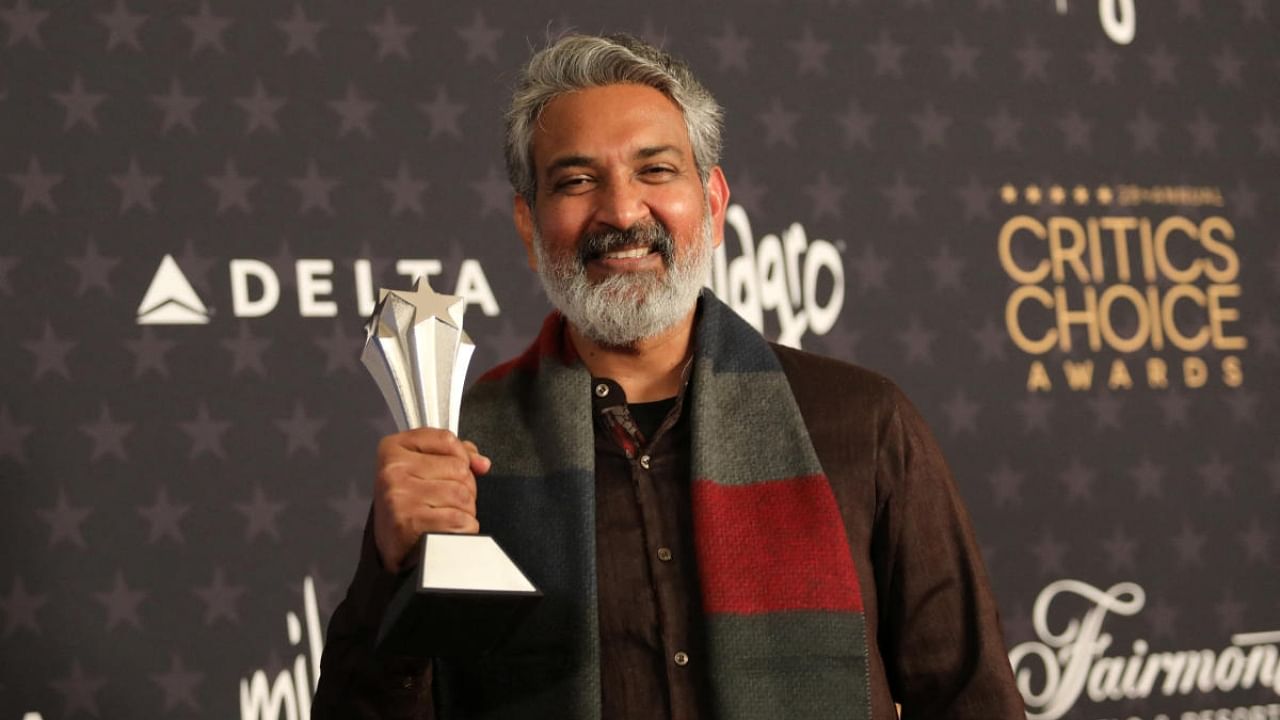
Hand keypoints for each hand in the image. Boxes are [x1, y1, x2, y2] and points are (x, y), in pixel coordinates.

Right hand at [372, 428, 491, 572]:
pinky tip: (447, 531)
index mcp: (393, 450)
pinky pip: (460, 519)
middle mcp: (393, 471)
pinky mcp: (411, 523)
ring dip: (465, 510)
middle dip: (465, 488)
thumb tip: (482, 463)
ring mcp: (401, 496)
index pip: (447, 440)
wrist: (392, 546)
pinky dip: (463, 529)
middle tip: (446, 502)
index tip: (457, 469)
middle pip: (459, 469)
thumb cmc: (408, 504)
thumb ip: (452, 455)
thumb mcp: (420, 469)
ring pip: (462, 495)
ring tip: (445, 517)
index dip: (462, 456)